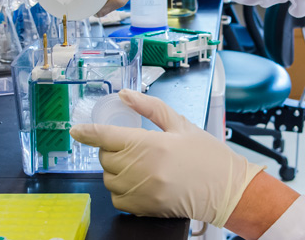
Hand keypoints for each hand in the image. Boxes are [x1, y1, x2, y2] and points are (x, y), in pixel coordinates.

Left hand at [70, 89, 264, 226]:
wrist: (228, 190)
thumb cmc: (207, 156)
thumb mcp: (181, 124)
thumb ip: (150, 108)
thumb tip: (125, 95)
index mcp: (151, 144)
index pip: (107, 136)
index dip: (88, 132)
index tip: (77, 130)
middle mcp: (142, 169)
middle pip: (106, 157)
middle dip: (111, 149)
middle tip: (129, 146)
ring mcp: (142, 191)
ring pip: (109, 179)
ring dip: (115, 170)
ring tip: (137, 164)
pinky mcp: (144, 209)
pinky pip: (117, 199)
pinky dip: (121, 190)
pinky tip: (138, 182)